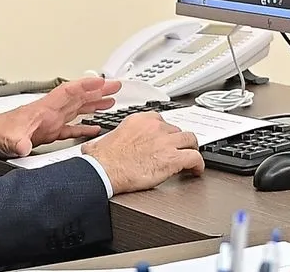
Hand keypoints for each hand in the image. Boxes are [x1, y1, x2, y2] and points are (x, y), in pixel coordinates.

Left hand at [0, 77, 120, 158]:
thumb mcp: (8, 139)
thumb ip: (18, 142)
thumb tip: (25, 147)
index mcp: (43, 109)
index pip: (69, 92)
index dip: (86, 86)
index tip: (103, 81)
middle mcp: (49, 112)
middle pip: (78, 97)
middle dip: (97, 91)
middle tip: (116, 85)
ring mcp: (48, 122)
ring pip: (76, 109)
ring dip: (93, 104)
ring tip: (110, 101)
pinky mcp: (47, 134)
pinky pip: (70, 128)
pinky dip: (84, 127)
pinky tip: (94, 128)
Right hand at [81, 112, 203, 194]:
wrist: (105, 170)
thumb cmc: (102, 159)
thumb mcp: (101, 142)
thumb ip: (103, 141)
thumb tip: (91, 148)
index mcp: (139, 120)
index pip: (160, 120)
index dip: (164, 132)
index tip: (164, 138)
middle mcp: (155, 127)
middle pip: (176, 130)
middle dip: (177, 141)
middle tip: (176, 150)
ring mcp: (166, 141)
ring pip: (190, 140)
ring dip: (191, 149)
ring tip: (190, 157)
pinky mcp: (173, 158)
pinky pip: (195, 158)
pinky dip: (198, 164)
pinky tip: (196, 169)